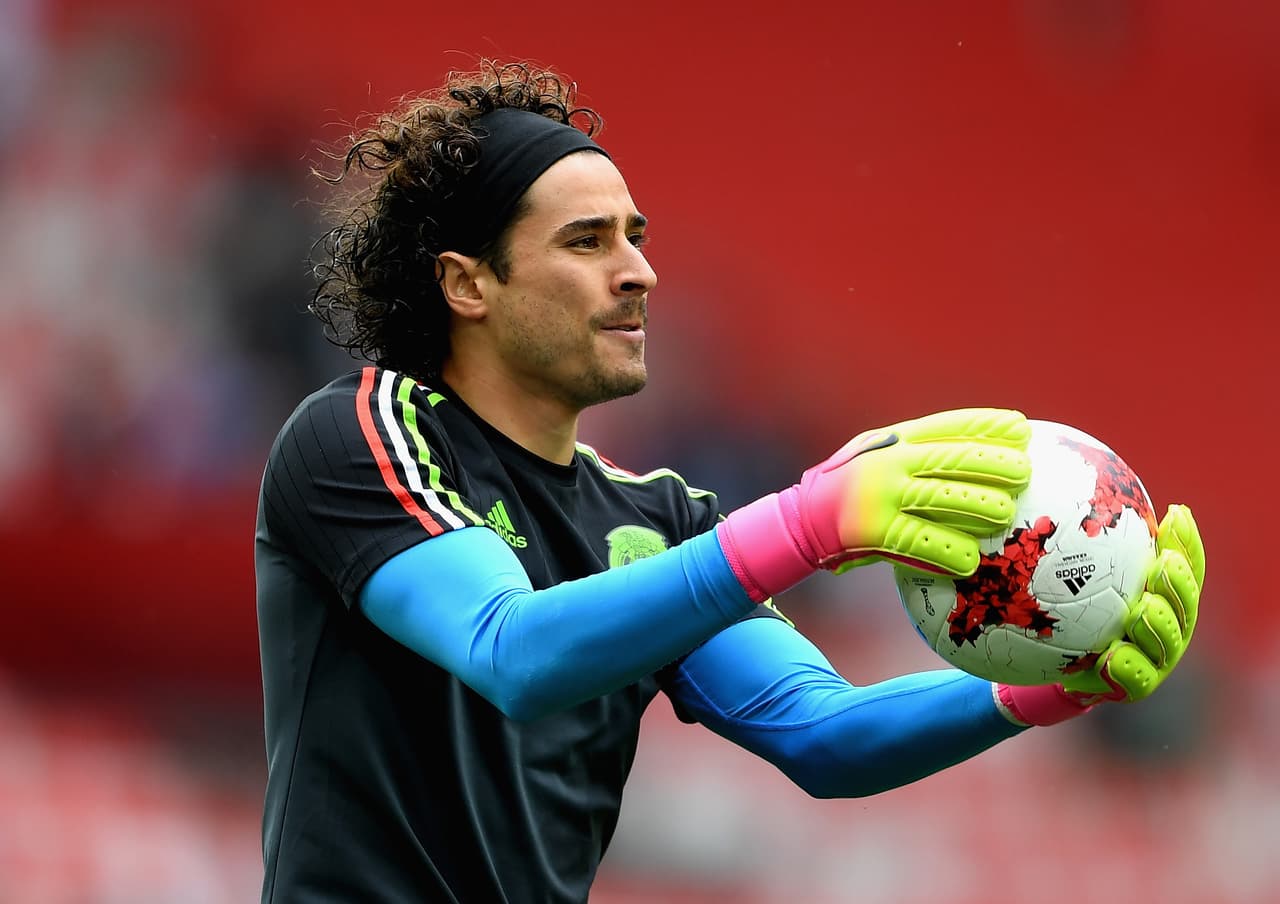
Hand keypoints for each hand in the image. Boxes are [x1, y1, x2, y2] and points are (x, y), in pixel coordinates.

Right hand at [717, 408, 1030, 601]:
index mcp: (895, 440)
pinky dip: (948, 552)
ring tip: (1005, 514)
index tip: (1019, 427)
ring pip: (943, 498)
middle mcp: (890, 463)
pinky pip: (921, 543)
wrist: (802, 520)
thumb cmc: (851, 492)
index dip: (985, 425)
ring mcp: (882, 496)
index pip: (947, 426)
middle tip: (1024, 471)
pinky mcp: (875, 531)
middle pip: (953, 458)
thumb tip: (976, 461)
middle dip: (993, 463)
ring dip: (980, 506)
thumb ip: (916, 456)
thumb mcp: (878, 459)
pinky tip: (969, 561)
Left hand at [1061, 504, 1203, 702]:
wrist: (1055, 664)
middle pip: (1185, 603)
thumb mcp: (1071, 572)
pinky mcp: (1137, 686)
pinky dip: (1127, 666)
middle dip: (1178, 582)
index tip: (1174, 513)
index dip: (1186, 541)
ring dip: (1158, 624)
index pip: (1185, 565)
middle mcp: (1168, 625)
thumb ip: (1082, 541)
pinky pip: (1136, 679)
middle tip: (1162, 562)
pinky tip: (1113, 655)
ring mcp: (1156, 658)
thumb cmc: (1069, 611)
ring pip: (1167, 641)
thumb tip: (1068, 487)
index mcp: (1164, 595)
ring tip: (1142, 607)